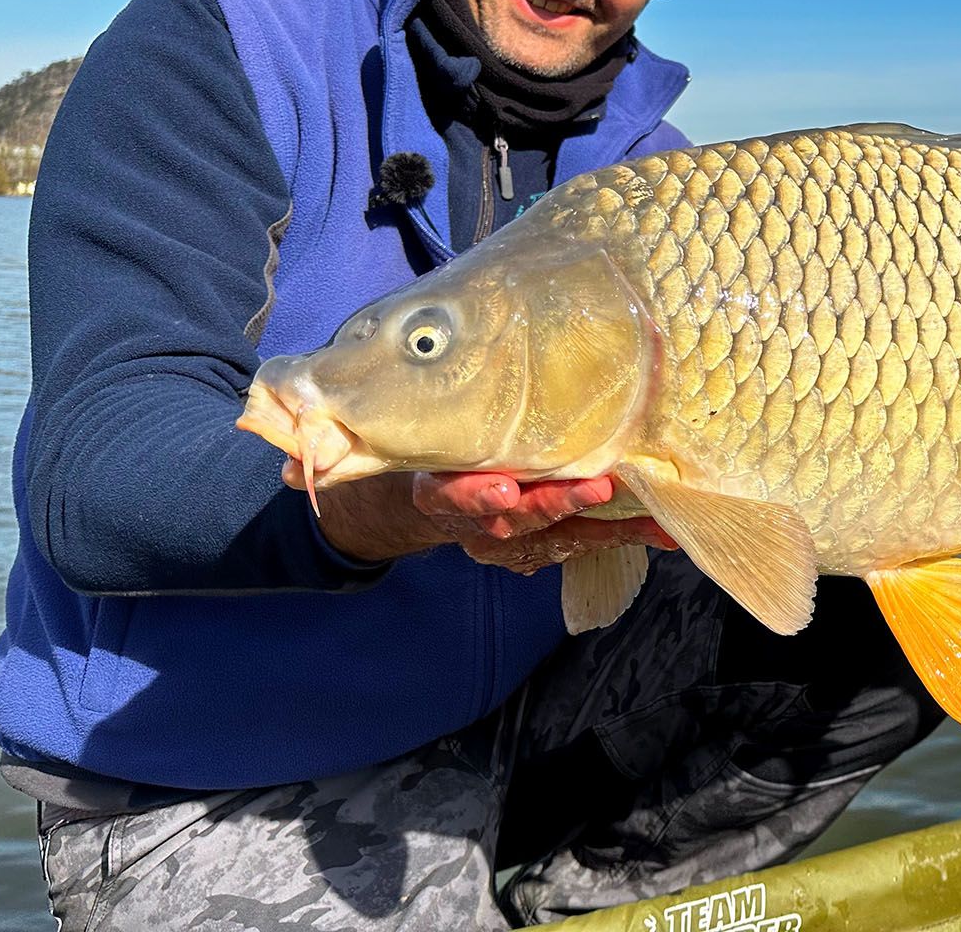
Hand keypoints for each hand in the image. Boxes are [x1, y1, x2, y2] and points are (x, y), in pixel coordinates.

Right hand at [299, 468, 672, 566]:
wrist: (394, 505)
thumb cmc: (397, 446)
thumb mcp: (375, 432)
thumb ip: (355, 422)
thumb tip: (291, 439)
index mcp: (430, 490)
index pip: (448, 497)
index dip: (472, 496)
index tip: (497, 488)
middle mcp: (472, 519)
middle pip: (514, 518)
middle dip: (554, 503)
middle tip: (593, 486)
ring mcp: (509, 533)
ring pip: (559, 533)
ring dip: (605, 523)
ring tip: (648, 511)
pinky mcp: (544, 536)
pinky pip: (588, 539)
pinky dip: (629, 532)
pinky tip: (669, 529)